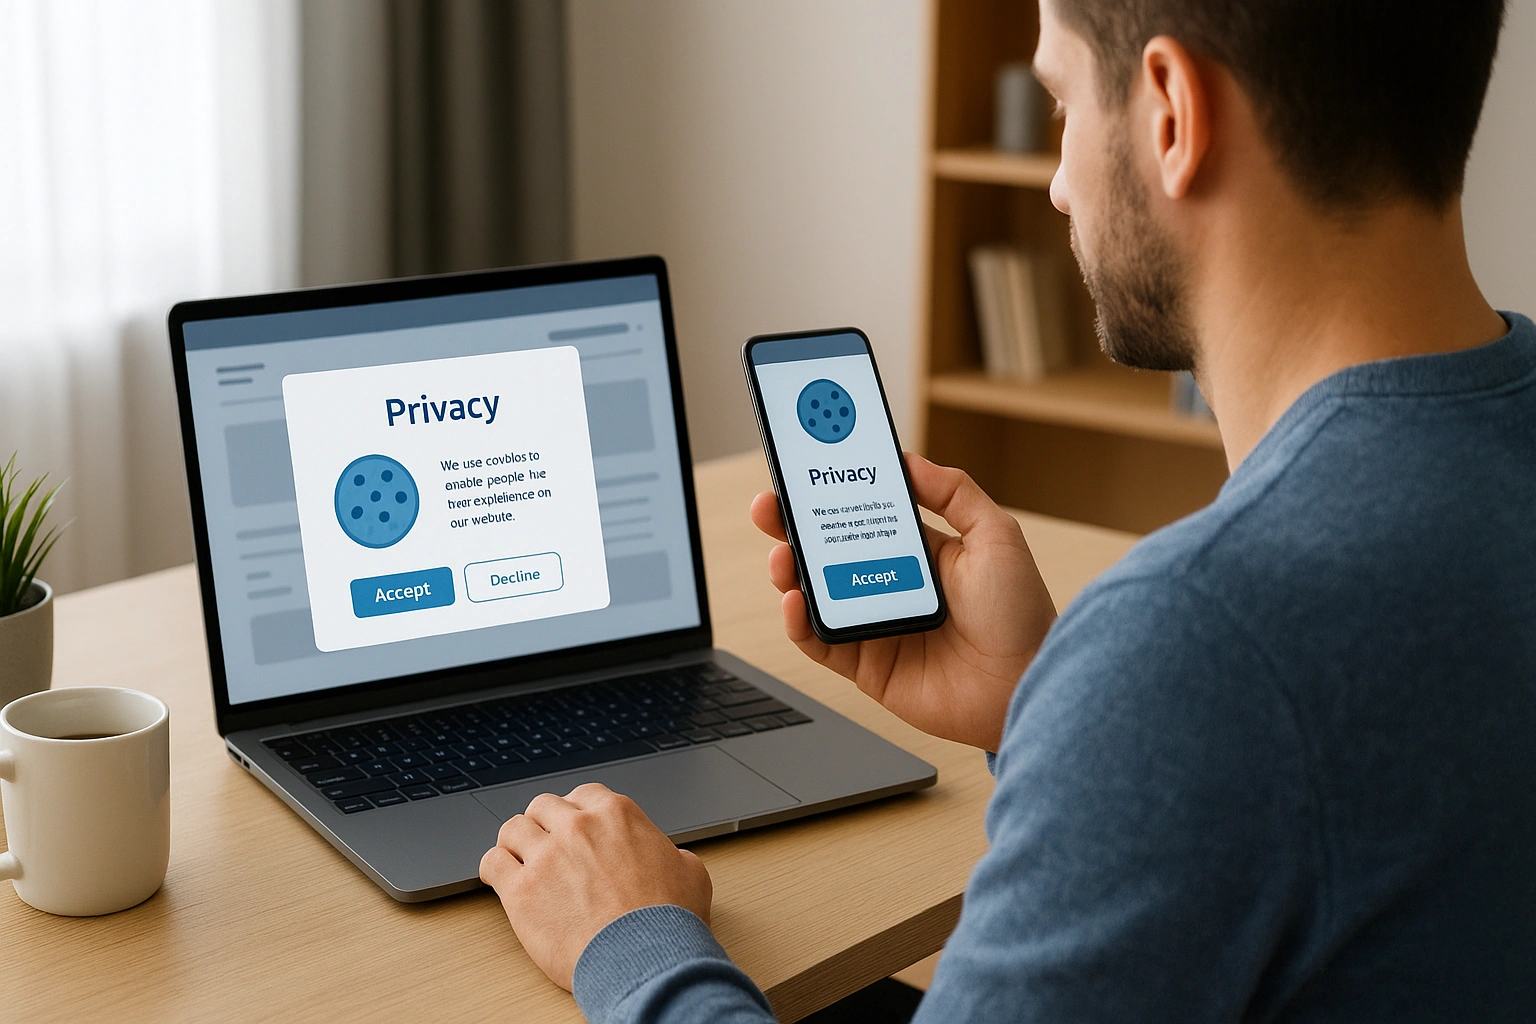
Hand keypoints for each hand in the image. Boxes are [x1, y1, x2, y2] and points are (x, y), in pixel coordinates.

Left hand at [479, 783, 712, 990]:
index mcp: (616, 815)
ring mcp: (546, 856)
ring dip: (514, 841)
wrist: (645, 958)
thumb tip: (672, 858)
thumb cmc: (668, 921)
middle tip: (544, 842)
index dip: (576, 811)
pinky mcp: (521, 891)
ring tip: (517, 857)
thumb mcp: (690, 873)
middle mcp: (577, 827)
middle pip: (543, 806)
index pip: (584, 794)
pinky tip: (498, 876)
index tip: (573, 825)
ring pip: (512, 828)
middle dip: (543, 823)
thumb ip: (672, 855)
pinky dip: (492, 867)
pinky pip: (492, 863)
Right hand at [752, 453, 1055, 750]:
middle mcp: (891, 586)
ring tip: (782, 554)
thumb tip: (908, 458)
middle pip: (828, 551)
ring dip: (789, 571)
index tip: (807, 470)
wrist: (1027, 686)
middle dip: (793, 526)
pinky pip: (819, 641)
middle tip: (770, 505)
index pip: (864, 515)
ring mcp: (875, 625)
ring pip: (815, 593)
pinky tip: (795, 599)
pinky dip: (798, 621)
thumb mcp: (996, 536)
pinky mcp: (865, 665)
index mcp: (919, 553)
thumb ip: (954, 492)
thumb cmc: (1021, 616)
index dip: (833, 494)